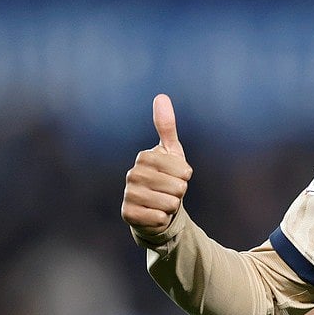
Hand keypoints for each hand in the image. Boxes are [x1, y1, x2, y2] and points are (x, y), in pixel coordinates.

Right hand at [121, 94, 192, 235]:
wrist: (155, 206)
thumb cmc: (166, 177)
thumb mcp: (171, 151)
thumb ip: (166, 126)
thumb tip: (161, 96)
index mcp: (144, 157)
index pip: (183, 170)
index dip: (185, 176)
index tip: (176, 175)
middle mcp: (132, 174)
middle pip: (177, 188)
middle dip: (180, 192)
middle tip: (169, 191)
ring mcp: (128, 194)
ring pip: (170, 203)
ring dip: (172, 206)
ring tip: (163, 201)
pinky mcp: (128, 214)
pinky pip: (160, 218)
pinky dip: (163, 218)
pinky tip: (155, 214)